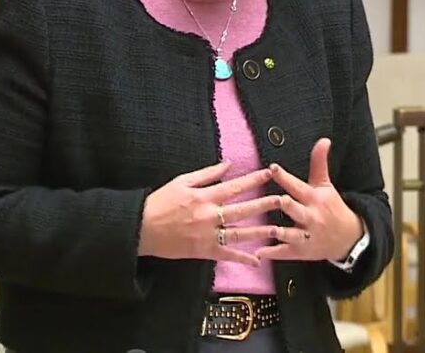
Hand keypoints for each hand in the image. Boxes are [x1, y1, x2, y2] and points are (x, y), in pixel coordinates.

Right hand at [138, 161, 280, 265]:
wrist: (142, 228)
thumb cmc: (160, 202)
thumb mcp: (181, 181)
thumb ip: (206, 173)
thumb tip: (228, 164)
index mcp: (204, 196)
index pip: (234, 186)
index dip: (253, 179)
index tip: (269, 174)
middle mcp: (209, 216)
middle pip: (241, 209)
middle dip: (263, 204)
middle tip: (283, 200)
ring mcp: (207, 235)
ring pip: (238, 233)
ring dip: (259, 231)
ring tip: (277, 228)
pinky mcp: (203, 251)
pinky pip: (226, 255)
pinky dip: (242, 258)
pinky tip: (257, 260)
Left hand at [253, 138, 363, 261]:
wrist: (347, 238)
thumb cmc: (331, 207)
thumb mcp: (325, 185)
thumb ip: (319, 163)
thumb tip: (324, 139)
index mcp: (314, 198)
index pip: (298, 186)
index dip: (285, 177)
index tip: (272, 168)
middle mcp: (311, 216)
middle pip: (296, 210)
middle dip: (287, 205)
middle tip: (276, 199)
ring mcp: (306, 235)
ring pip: (290, 234)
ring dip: (278, 232)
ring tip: (264, 230)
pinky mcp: (301, 251)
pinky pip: (285, 253)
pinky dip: (272, 253)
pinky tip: (258, 253)